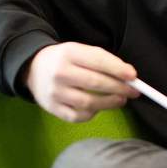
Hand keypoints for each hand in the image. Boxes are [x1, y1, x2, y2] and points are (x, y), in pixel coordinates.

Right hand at [22, 42, 139, 122]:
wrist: (33, 68)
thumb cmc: (65, 60)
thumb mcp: (80, 51)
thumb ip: (103, 61)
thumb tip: (128, 76)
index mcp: (69, 53)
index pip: (97, 61)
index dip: (117, 69)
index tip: (133, 76)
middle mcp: (60, 73)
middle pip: (95, 83)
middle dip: (119, 88)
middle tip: (134, 91)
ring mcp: (55, 93)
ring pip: (88, 102)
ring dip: (109, 103)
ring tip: (121, 100)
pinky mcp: (52, 108)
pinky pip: (77, 116)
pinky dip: (92, 114)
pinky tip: (99, 108)